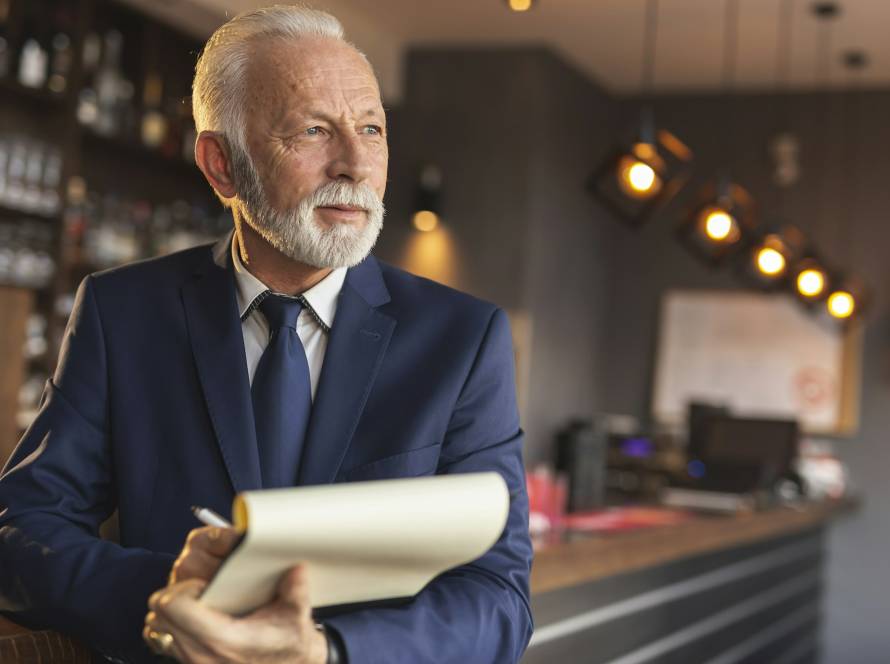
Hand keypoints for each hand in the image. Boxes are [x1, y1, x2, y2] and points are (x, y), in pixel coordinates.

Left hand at [143, 526, 326, 663]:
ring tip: (200, 605)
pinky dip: (173, 626)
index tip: (203, 584)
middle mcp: (200, 655)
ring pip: (156, 628)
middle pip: (158, 614)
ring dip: (172, 611)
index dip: (184, 588)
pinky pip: (163, 640)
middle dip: (175, 595)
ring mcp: (192, 663)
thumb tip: (296, 567)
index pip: (173, 606)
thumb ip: (296, 588)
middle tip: (201, 590)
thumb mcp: (297, 614)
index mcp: (223, 640)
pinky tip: (199, 620)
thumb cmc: (290, 644)